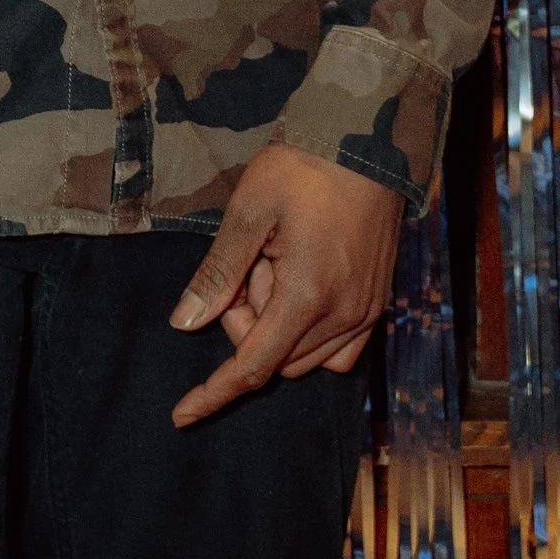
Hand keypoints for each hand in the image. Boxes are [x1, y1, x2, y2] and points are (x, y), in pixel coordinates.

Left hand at [169, 143, 402, 425]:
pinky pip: (339, 348)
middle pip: (276, 358)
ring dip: (277, 326)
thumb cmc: (300, 171)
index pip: (253, 366)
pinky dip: (308, 333)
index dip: (215, 393)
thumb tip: (184, 323)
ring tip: (273, 261)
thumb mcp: (247, 212)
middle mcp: (344, 317)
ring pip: (306, 357)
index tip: (181, 416)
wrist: (363, 143)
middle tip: (244, 265)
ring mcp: (366, 313)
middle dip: (246, 324)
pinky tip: (295, 284)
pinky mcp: (378, 303)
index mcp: (308, 297)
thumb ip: (218, 273)